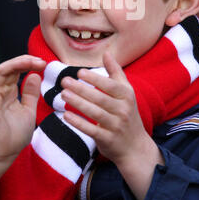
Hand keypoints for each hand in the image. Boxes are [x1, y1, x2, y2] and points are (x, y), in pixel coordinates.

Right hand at [0, 55, 45, 164]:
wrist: (5, 154)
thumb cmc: (16, 135)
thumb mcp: (29, 111)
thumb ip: (31, 94)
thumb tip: (34, 74)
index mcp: (10, 92)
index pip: (17, 70)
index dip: (28, 64)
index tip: (43, 64)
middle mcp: (0, 91)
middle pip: (9, 68)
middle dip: (25, 61)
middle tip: (40, 61)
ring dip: (13, 63)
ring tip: (28, 61)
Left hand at [60, 51, 147, 166]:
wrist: (135, 146)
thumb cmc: (127, 113)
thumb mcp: (126, 92)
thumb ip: (115, 72)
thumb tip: (107, 53)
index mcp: (127, 95)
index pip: (110, 85)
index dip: (95, 79)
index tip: (79, 72)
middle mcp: (123, 110)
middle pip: (100, 98)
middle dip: (81, 89)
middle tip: (64, 81)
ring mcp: (116, 125)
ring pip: (95, 113)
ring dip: (78, 103)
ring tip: (63, 94)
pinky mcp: (108, 140)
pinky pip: (91, 130)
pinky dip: (78, 123)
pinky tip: (66, 115)